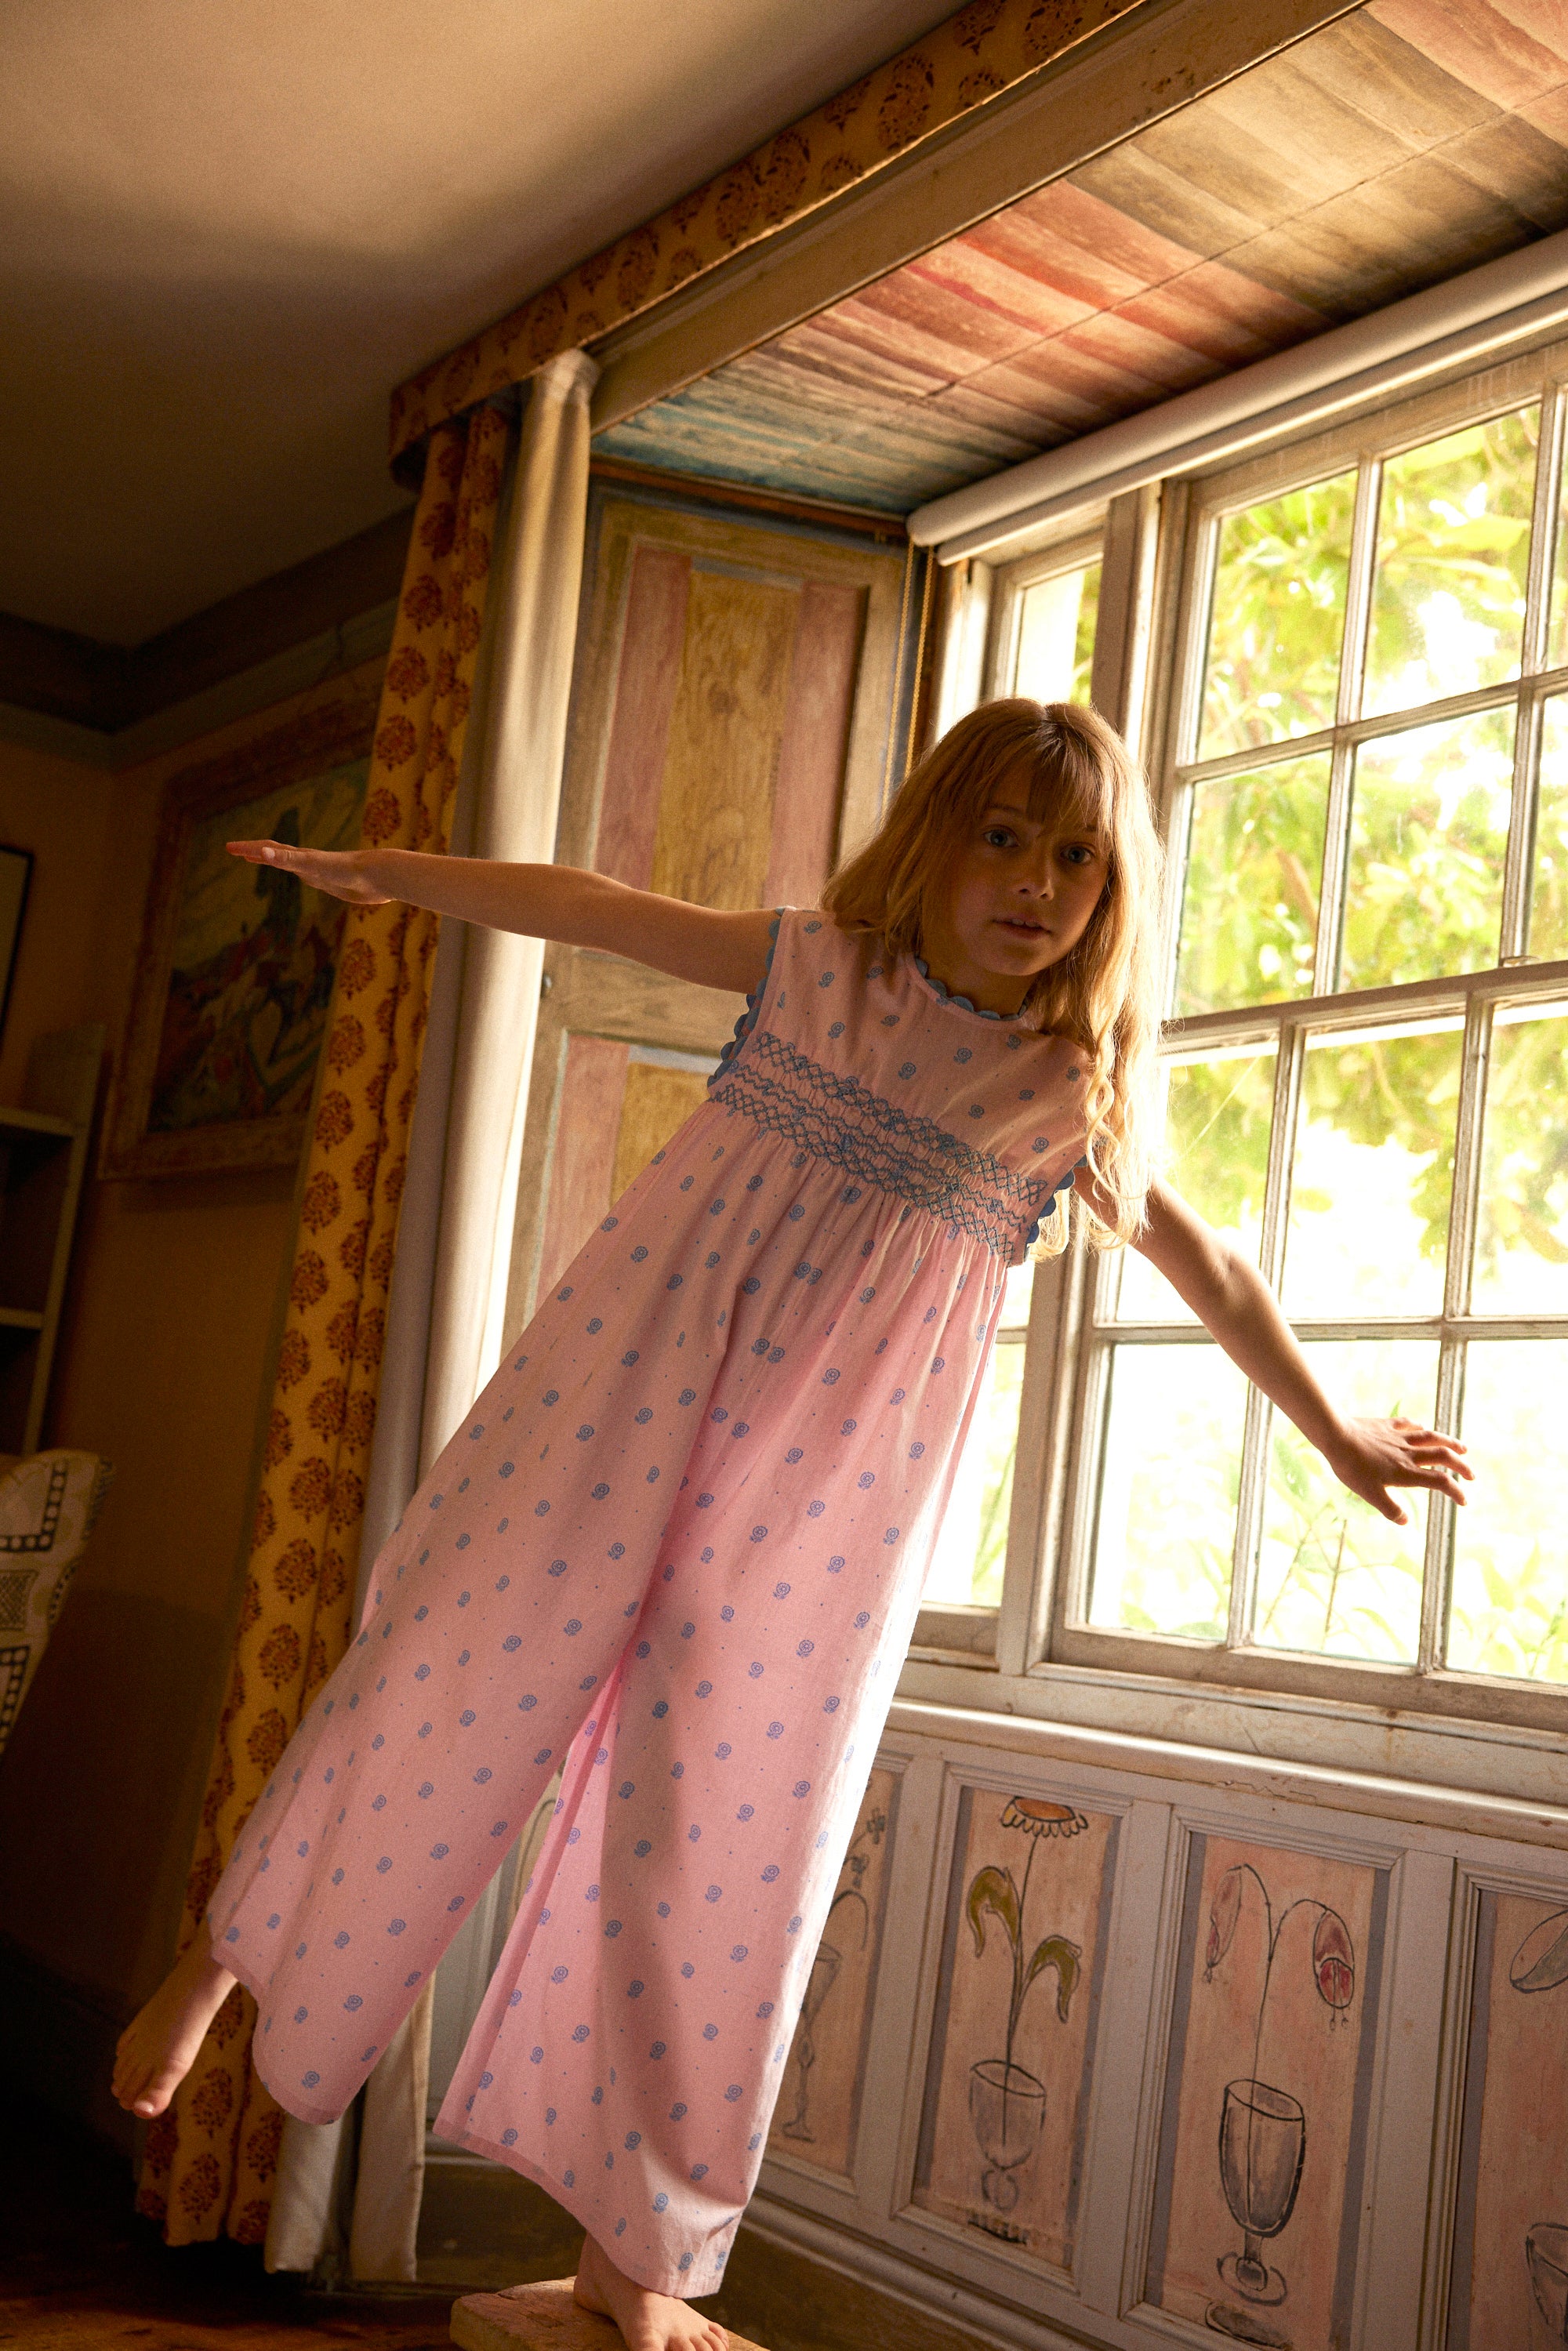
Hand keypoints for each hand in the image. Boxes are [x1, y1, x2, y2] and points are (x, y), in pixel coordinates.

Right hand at [226, 839, 390, 904]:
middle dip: (253, 852)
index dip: (247, 849)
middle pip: (275, 853)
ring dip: (273, 860)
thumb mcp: (312, 865)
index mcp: (300, 857)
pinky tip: (304, 876)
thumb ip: (288, 859)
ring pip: (291, 864)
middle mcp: (307, 861)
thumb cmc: (348, 870)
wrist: (378, 877)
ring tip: (260, 859)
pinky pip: (309, 876)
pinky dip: (299, 874)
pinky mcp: (333, 882)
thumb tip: (263, 852)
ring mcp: (320, 871)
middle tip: (234, 851)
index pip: (267, 850)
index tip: (228, 848)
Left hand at [1324, 1414, 1471, 1525]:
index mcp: (1406, 1472)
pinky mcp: (1387, 1425)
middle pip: (1443, 1456)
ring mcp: (1399, 1437)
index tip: (1463, 1501)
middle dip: (1461, 1466)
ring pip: (1431, 1437)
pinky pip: (1408, 1425)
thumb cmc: (1352, 1467)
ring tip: (1463, 1448)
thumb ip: (1390, 1508)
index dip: (1455, 1491)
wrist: (1337, 1436)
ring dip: (1450, 1443)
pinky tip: (1423, 1429)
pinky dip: (1420, 1428)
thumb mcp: (1369, 1494)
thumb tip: (1406, 1521)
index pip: (1440, 1482)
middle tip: (1471, 1475)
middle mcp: (1408, 1453)